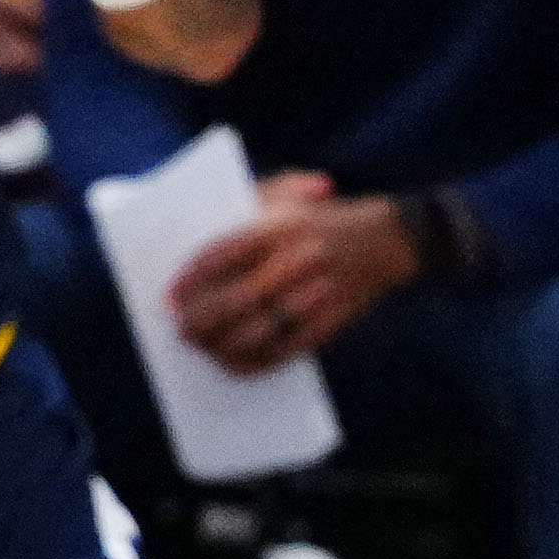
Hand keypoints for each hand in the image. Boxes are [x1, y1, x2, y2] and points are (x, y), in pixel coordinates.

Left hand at [169, 171, 417, 372]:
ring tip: (202, 349)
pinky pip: (287, 349)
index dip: (192, 280)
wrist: (388, 239)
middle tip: (181, 329)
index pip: (224, 254)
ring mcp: (317, 291)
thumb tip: (199, 243)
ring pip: (260, 329)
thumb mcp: (291, 195)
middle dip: (201, 319)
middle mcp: (299, 257)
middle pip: (237, 298)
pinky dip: (257, 362)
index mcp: (282, 224)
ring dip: (223, 345)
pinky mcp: (332, 319)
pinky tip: (235, 363)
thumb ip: (247, 205)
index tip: (171, 296)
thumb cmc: (324, 217)